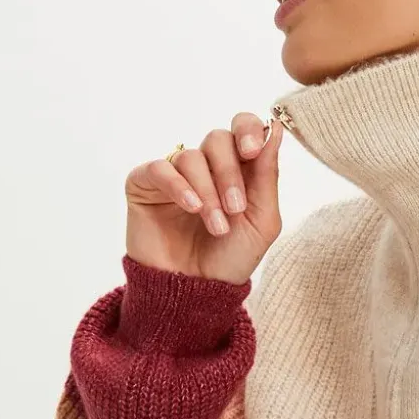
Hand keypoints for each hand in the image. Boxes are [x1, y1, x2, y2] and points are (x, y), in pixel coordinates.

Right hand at [123, 111, 282, 284]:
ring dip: (208, 191)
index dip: (247, 130)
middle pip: (217, 139)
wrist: (196, 292)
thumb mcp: (262, 220)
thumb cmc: (231, 259)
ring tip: (216, 226)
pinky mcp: (144, 185)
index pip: (242, 126)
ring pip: (191, 157)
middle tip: (235, 208)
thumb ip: (268, 174)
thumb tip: (274, 127)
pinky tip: (191, 208)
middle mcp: (205, 166)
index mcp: (238, 168)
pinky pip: (160, 168)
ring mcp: (174, 174)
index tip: (252, 152)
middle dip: (230, 173)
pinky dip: (178, 186)